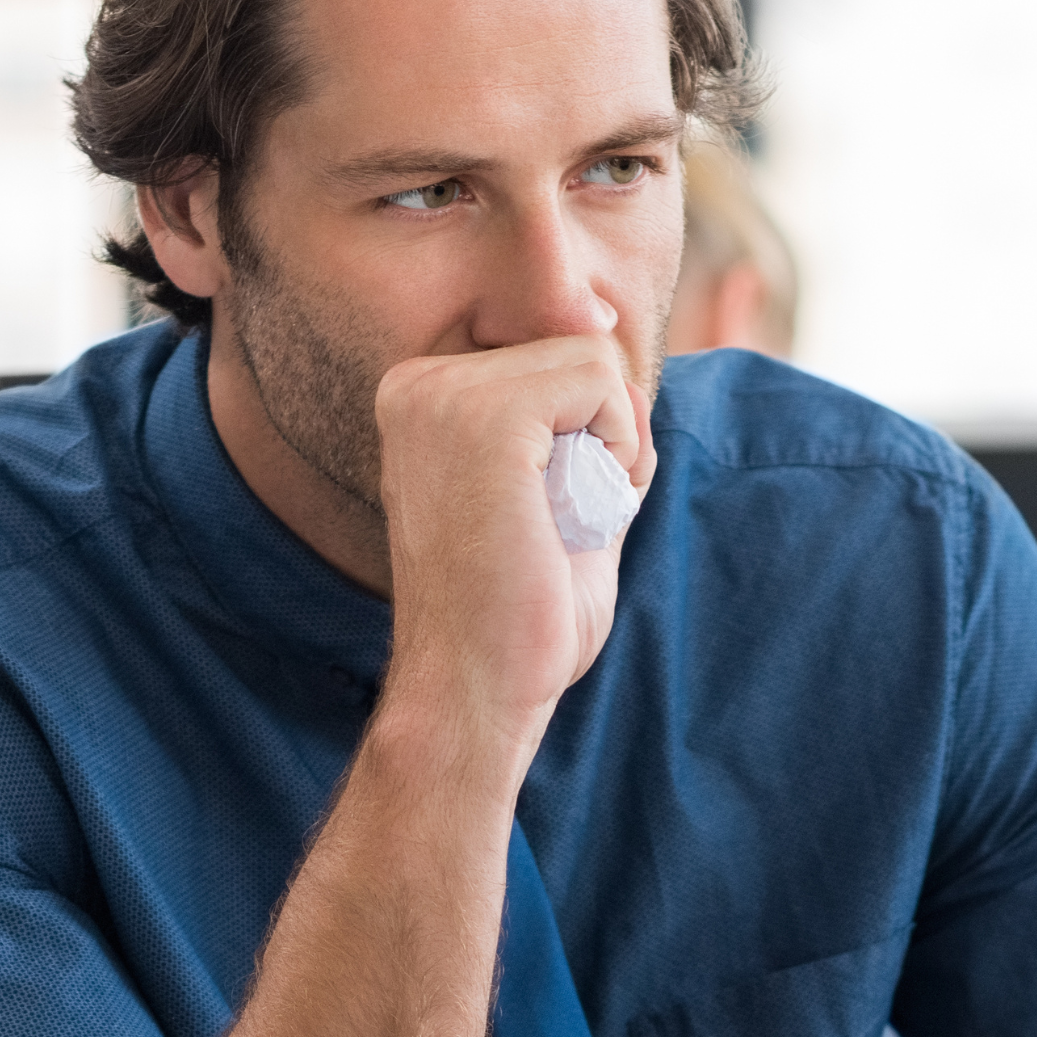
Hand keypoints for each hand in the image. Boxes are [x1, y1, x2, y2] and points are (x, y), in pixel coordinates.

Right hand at [375, 336, 654, 753]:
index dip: (585, 428)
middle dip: (604, 435)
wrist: (475, 689)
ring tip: (560, 520)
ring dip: (613, 446)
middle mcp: (418, 383)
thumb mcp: (555, 489)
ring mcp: (444, 396)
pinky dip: (619, 450)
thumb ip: (581, 422)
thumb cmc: (516, 612)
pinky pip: (602, 383)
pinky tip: (575, 511)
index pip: (551, 355)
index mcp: (420, 397)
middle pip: (577, 349)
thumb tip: (618, 348)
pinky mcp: (485, 418)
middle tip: (557, 522)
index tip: (546, 508)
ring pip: (595, 361)